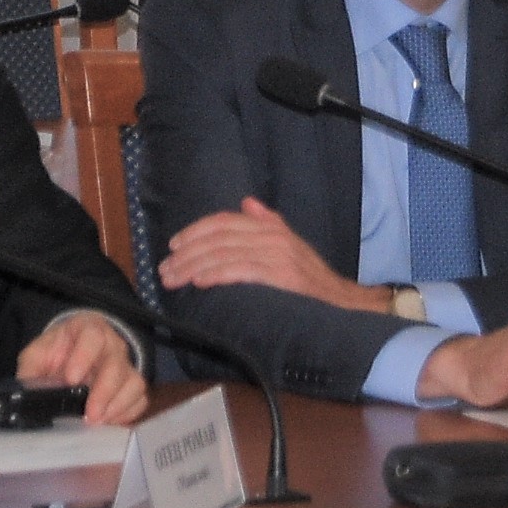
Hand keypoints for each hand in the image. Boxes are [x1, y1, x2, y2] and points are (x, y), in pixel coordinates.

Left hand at [17, 312, 149, 428]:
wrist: (72, 357)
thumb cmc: (55, 354)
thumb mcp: (37, 357)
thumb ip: (30, 372)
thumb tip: (24, 397)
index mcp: (87, 329)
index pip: (93, 335)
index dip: (84, 356)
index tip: (70, 379)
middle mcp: (112, 344)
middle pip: (116, 364)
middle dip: (103, 392)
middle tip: (90, 415)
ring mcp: (125, 365)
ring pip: (133, 383)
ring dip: (116, 406)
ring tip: (98, 423)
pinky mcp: (132, 386)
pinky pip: (139, 400)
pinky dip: (126, 414)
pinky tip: (108, 423)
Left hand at [156, 196, 383, 313]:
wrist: (343, 303)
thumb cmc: (312, 280)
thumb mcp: (292, 244)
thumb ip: (269, 223)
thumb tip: (247, 204)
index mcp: (271, 227)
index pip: (224, 221)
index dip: (195, 231)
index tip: (173, 246)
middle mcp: (272, 235)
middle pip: (218, 237)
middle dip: (186, 253)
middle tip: (164, 269)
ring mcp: (277, 255)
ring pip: (223, 254)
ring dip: (192, 267)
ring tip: (172, 279)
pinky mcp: (280, 275)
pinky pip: (240, 270)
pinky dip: (216, 274)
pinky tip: (199, 282)